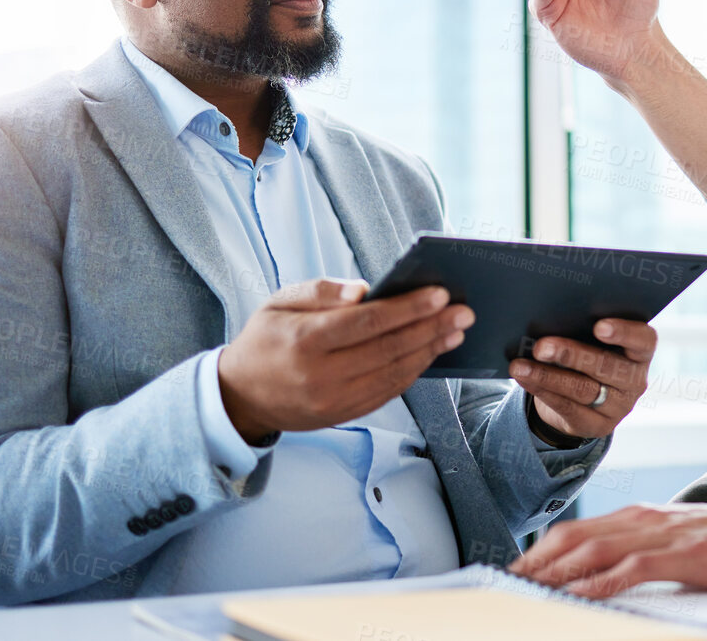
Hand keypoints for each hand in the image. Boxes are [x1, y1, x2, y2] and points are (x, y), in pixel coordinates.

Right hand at [217, 277, 473, 441]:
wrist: (242, 395)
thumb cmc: (265, 339)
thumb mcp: (279, 302)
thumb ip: (321, 291)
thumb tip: (364, 291)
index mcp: (304, 341)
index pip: (366, 323)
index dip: (406, 309)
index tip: (439, 294)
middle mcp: (321, 375)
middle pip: (388, 349)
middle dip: (431, 328)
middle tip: (464, 312)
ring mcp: (334, 401)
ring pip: (393, 374)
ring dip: (430, 351)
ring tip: (456, 331)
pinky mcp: (344, 415)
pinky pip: (387, 393)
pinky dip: (413, 372)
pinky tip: (431, 353)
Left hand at [508, 318, 655, 439]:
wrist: (583, 397)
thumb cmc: (589, 352)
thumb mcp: (594, 340)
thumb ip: (583, 329)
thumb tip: (550, 318)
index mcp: (641, 352)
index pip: (644, 341)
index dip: (624, 333)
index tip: (599, 327)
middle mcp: (635, 380)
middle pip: (606, 366)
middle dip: (571, 354)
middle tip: (541, 346)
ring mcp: (619, 406)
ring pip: (583, 389)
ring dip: (548, 376)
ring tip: (521, 366)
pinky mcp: (598, 425)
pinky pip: (568, 407)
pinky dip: (542, 390)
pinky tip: (524, 377)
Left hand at [509, 501, 706, 596]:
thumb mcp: (676, 540)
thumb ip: (640, 549)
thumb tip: (602, 572)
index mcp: (638, 517)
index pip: (576, 531)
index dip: (540, 551)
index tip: (513, 571)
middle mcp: (643, 520)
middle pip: (575, 537)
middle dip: (536, 561)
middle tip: (506, 582)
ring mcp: (663, 536)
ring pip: (595, 550)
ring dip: (557, 571)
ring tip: (528, 589)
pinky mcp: (685, 555)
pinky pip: (633, 568)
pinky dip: (602, 582)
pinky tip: (581, 595)